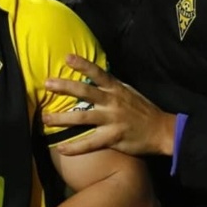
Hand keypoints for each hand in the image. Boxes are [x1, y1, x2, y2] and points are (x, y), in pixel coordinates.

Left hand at [43, 54, 176, 157]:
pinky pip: (90, 143)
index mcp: (116, 89)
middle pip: (85, 92)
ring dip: (62, 118)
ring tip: (45, 118)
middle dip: (65, 87)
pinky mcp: (113, 138)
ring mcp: (112, 120)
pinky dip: (75, 147)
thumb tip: (93, 77)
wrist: (161, 131)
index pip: (98, 73)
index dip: (83, 64)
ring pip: (82, 118)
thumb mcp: (129, 92)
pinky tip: (61, 149)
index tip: (67, 58)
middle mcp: (112, 102)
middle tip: (47, 84)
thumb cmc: (143, 110)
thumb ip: (111, 86)